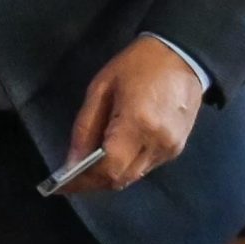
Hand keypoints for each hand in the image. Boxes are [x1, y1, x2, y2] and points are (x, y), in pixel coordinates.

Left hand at [63, 36, 205, 193]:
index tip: (61, 186)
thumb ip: (85, 127)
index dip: (84, 181)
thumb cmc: (137, 66)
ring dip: (110, 176)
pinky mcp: (177, 149)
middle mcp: (158, 143)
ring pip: (133, 176)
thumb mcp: (101, 88)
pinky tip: (112, 156)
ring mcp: (171, 149)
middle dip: (94, 182)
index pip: (108, 168)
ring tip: (88, 169)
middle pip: (121, 178)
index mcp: (138, 123)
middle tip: (72, 179)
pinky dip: (126, 167)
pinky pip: (145, 167)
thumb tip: (72, 162)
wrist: (182, 57)